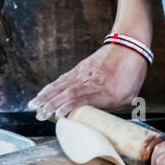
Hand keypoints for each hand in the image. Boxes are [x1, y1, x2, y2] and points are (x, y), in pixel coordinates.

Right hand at [29, 41, 148, 120]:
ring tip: (33, 106)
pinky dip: (50, 87)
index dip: (68, 106)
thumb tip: (97, 119)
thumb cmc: (131, 72)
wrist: (128, 45)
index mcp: (104, 89)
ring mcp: (82, 73)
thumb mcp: (128, 95)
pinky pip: (61, 79)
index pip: (82, 97)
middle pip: (67, 92)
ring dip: (46, 96)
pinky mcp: (78, 69)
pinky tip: (42, 94)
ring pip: (61, 85)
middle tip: (39, 115)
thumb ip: (111, 107)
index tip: (58, 115)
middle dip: (51, 104)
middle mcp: (90, 80)